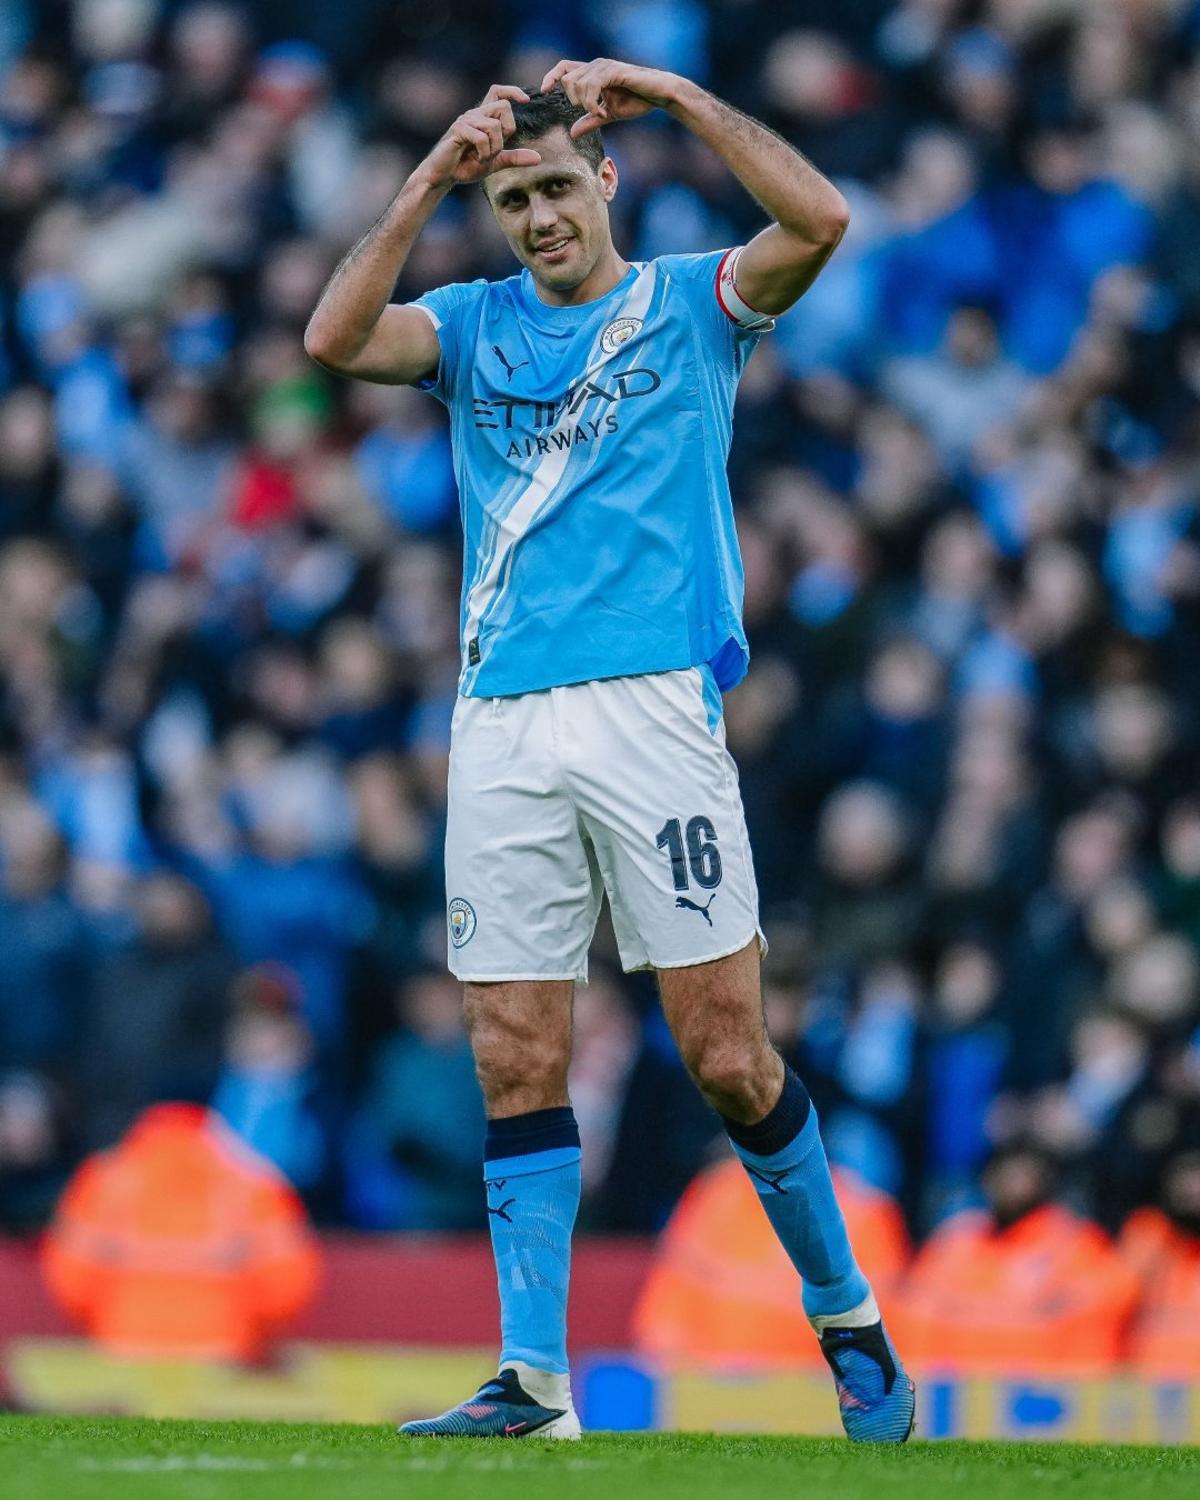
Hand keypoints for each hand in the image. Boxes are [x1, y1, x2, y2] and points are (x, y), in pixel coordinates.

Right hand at [421, 85, 541, 187]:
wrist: (443, 176)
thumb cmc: (465, 166)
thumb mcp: (495, 162)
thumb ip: (515, 157)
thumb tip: (538, 158)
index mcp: (484, 117)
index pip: (498, 92)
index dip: (513, 91)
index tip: (526, 100)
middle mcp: (475, 114)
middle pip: (503, 107)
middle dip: (507, 131)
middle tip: (496, 150)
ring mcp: (466, 120)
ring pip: (494, 126)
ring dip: (495, 148)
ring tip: (484, 158)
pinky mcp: (458, 130)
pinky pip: (481, 137)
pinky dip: (484, 152)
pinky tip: (477, 159)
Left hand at [540, 57, 678, 136]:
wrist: (658, 95)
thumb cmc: (637, 100)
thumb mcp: (608, 115)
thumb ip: (590, 121)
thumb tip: (572, 133)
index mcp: (592, 72)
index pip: (564, 68)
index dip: (551, 77)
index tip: (544, 90)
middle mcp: (596, 65)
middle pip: (567, 80)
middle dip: (574, 101)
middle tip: (592, 112)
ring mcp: (604, 66)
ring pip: (578, 84)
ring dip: (586, 105)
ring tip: (602, 114)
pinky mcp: (613, 71)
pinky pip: (592, 85)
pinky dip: (593, 103)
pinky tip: (603, 113)